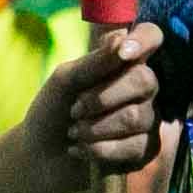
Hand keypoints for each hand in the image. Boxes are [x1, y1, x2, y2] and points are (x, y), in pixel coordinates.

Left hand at [20, 22, 163, 191]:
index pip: (150, 37)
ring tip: (74, 132)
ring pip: (137, 117)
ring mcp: (148, 118)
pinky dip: (100, 149)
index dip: (144, 40)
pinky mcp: (145, 149)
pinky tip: (81, 150)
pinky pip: (136, 146)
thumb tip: (122, 38)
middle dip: (103, 97)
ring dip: (96, 127)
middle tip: (75, 109)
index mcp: (124, 61)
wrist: (41, 156)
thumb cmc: (54, 110)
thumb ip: (95, 62)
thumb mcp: (66, 81)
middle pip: (145, 80)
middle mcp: (142, 87)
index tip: (124, 52)